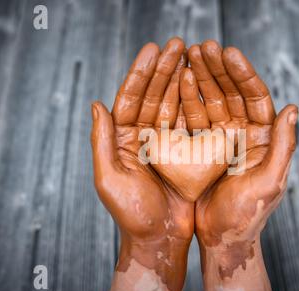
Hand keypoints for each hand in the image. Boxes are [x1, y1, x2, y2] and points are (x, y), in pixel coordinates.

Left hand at [91, 37, 193, 290]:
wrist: (160, 238)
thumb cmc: (132, 214)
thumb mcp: (110, 178)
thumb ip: (102, 140)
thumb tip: (96, 104)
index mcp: (122, 141)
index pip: (130, 99)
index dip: (141, 73)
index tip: (153, 49)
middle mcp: (141, 138)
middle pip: (152, 96)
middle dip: (164, 70)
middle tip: (178, 44)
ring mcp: (164, 144)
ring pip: (172, 105)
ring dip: (181, 80)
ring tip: (192, 55)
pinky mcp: (185, 153)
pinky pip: (190, 123)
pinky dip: (195, 103)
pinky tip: (202, 84)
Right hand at [183, 41, 297, 290]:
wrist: (222, 239)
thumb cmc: (248, 215)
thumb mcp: (269, 181)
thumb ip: (282, 145)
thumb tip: (292, 107)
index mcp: (264, 140)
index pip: (256, 98)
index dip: (244, 74)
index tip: (228, 53)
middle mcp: (245, 135)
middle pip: (232, 94)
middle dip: (218, 69)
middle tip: (202, 46)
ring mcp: (222, 140)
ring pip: (212, 102)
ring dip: (201, 78)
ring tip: (187, 54)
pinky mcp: (202, 149)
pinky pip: (194, 119)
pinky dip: (186, 100)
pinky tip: (178, 81)